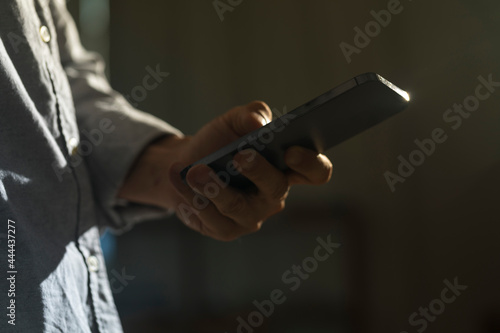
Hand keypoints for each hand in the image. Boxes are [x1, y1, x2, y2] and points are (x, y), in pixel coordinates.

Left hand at [118, 101, 332, 240]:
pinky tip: (179, 179)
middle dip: (259, 171)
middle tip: (240, 156)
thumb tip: (258, 123)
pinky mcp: (227, 230)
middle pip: (277, 189)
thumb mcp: (233, 121)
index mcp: (287, 168)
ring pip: (238, 207)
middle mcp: (273, 195)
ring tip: (194, 170)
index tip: (290, 150)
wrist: (185, 163)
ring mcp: (252, 216)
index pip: (316, 171)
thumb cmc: (218, 143)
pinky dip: (192, 196)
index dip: (310, 163)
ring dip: (213, 187)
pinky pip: (212, 218)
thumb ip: (250, 114)